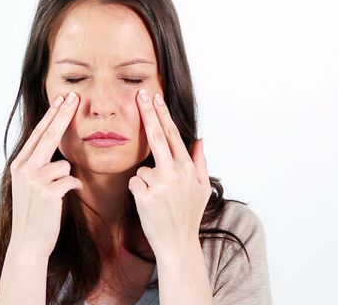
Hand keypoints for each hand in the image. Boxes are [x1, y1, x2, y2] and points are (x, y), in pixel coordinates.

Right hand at [8, 91, 81, 256]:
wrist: (28, 242)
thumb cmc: (35, 213)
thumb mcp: (30, 185)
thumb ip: (39, 166)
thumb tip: (56, 152)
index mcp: (19, 164)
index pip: (38, 134)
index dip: (52, 115)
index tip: (62, 99)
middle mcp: (24, 168)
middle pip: (49, 135)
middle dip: (63, 114)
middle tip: (74, 97)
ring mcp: (35, 180)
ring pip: (63, 163)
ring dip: (66, 178)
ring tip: (56, 194)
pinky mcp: (48, 193)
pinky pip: (71, 180)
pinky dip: (73, 188)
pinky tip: (65, 198)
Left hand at [128, 89, 211, 256]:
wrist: (178, 243)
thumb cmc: (189, 215)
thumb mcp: (202, 188)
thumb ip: (200, 161)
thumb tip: (199, 139)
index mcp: (188, 169)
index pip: (174, 135)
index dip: (162, 115)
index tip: (155, 98)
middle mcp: (175, 173)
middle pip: (158, 136)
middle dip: (148, 113)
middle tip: (139, 95)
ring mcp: (160, 185)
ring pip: (143, 168)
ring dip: (146, 180)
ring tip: (158, 199)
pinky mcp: (145, 197)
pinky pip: (135, 183)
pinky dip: (139, 191)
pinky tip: (149, 204)